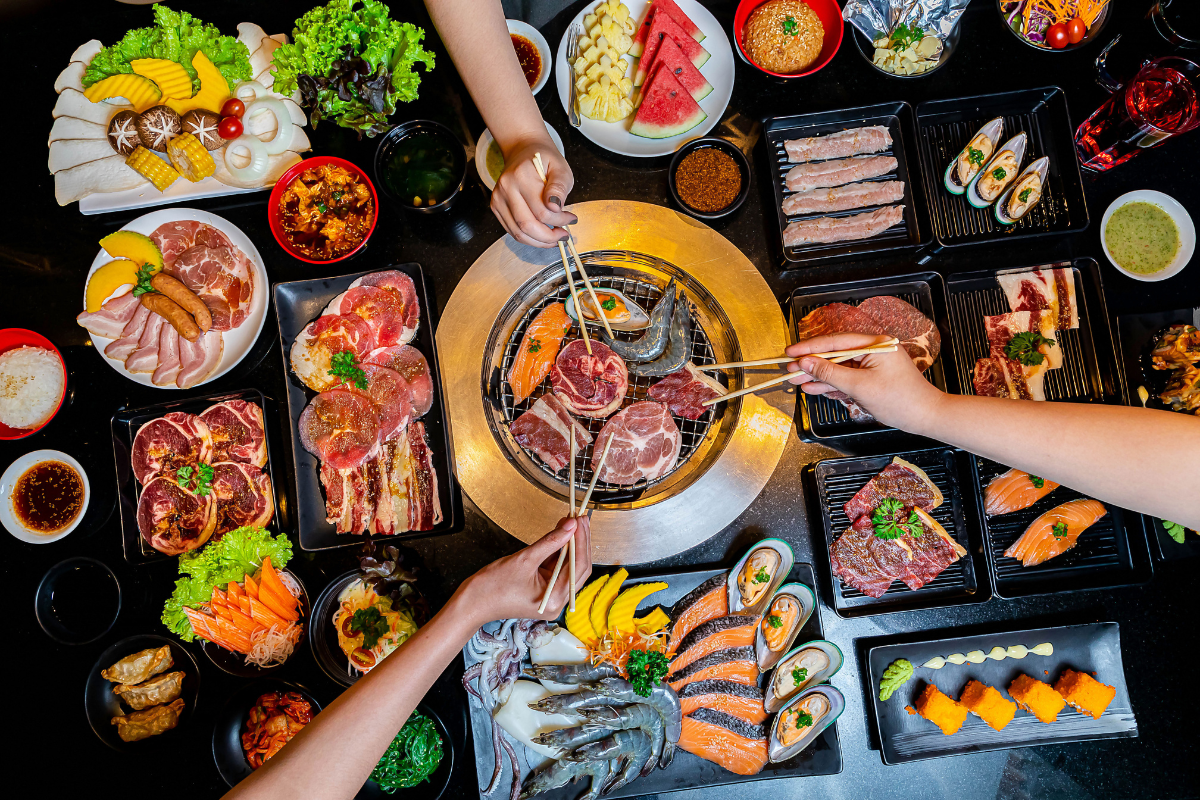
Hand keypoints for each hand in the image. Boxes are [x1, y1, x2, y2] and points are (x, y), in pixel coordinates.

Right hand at [459, 516, 592, 626]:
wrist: (473, 603)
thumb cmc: (492, 588)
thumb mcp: (523, 559)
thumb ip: (550, 542)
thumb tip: (570, 526)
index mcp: (554, 598)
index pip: (578, 565)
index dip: (581, 540)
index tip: (580, 521)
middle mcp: (557, 601)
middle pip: (578, 568)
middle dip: (579, 542)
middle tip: (578, 519)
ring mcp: (551, 597)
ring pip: (569, 567)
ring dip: (570, 545)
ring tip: (569, 523)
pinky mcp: (544, 591)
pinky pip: (557, 569)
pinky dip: (559, 553)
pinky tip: (560, 536)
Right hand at [491, 137, 576, 247]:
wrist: (523, 149)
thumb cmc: (544, 159)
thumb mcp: (560, 168)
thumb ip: (559, 187)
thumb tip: (555, 207)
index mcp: (522, 177)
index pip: (542, 212)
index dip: (560, 221)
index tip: (571, 219)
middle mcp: (506, 188)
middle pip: (527, 226)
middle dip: (549, 237)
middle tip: (563, 236)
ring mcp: (498, 199)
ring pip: (518, 233)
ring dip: (539, 241)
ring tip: (554, 237)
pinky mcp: (496, 206)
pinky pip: (512, 230)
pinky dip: (529, 237)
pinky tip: (542, 234)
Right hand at [785, 333, 943, 429]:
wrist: (925, 417)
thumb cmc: (901, 400)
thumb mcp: (860, 386)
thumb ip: (830, 373)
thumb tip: (807, 363)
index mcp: (875, 344)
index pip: (835, 342)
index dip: (810, 347)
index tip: (791, 352)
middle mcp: (873, 350)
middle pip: (834, 354)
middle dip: (811, 363)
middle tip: (789, 369)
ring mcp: (871, 365)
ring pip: (838, 368)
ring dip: (818, 376)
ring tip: (796, 380)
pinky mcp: (871, 378)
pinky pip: (846, 378)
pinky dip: (831, 384)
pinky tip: (813, 387)